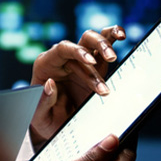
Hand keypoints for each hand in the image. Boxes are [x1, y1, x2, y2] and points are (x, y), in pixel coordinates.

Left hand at [29, 26, 125, 147]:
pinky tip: (121, 35)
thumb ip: (42, 102)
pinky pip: (103, 48)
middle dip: (97, 46)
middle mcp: (62, 59)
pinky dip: (112, 38)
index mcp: (46, 65)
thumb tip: (50, 84)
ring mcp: (80, 61)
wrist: (57, 125)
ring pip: (94, 40)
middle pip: (81, 41)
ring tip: (114, 56)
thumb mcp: (39, 117)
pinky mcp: (95, 66)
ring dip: (106, 44)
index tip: (91, 62)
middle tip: (110, 58)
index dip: (77, 52)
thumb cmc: (45, 119)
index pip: (61, 49)